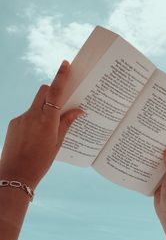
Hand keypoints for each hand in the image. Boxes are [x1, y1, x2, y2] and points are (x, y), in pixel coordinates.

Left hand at [0, 60, 83, 189]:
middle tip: (61, 102)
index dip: (61, 77)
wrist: (15, 175)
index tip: (65, 64)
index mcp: (46, 120)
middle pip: (43, 91)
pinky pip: (28, 113)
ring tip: (48, 127)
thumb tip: (79, 110)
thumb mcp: (57, 143)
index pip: (55, 93)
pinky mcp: (14, 123)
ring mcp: (21, 118)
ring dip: (44, 107)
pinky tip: (36, 134)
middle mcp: (32, 115)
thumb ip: (66, 123)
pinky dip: (35, 117)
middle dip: (52, 91)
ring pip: (35, 102)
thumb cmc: (40, 161)